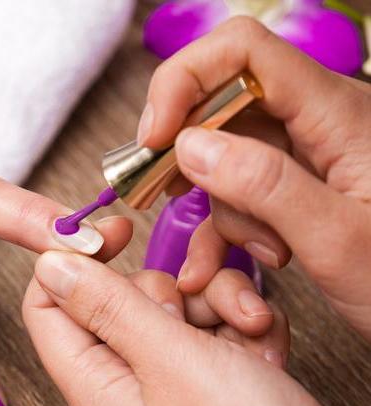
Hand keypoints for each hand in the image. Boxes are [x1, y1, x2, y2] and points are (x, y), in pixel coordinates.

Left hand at [23, 251, 370, 405]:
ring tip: (249, 335)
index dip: (72, 263)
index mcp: (97, 389)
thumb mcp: (171, 360)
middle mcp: (129, 388)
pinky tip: (266, 353)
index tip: (116, 233)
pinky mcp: (217, 382)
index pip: (48, 309)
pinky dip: (243, 327)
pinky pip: (215, 327)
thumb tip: (48, 267)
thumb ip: (107, 307)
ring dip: (219, 306)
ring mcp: (176, 386)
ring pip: (178, 307)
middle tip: (197, 314)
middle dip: (171, 290)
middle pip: (122, 301)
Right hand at [137, 17, 370, 339]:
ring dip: (223, 212)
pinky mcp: (296, 191)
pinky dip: (227, 230)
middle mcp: (318, 125)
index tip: (155, 137)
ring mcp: (305, 160)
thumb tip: (191, 146)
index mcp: (337, 115)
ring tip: (264, 256)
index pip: (244, 52)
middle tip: (161, 195)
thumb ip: (266, 187)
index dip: (186, 80)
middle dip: (188, 155)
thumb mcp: (338, 240)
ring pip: (227, 161)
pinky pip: (241, 196)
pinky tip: (230, 266)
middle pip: (224, 107)